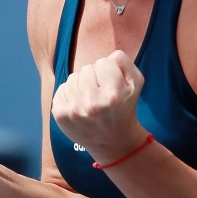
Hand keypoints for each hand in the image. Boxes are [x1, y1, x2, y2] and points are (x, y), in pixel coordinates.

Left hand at [51, 50, 148, 166]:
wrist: (113, 142)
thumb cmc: (125, 108)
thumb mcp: (135, 85)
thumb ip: (125, 63)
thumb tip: (109, 55)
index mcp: (113, 96)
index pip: (104, 62)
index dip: (109, 71)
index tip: (112, 86)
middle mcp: (92, 103)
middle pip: (87, 69)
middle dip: (95, 78)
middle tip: (101, 95)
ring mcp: (74, 110)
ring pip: (73, 77)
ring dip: (82, 85)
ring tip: (91, 100)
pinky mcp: (61, 114)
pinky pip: (61, 88)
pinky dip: (70, 93)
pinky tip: (80, 105)